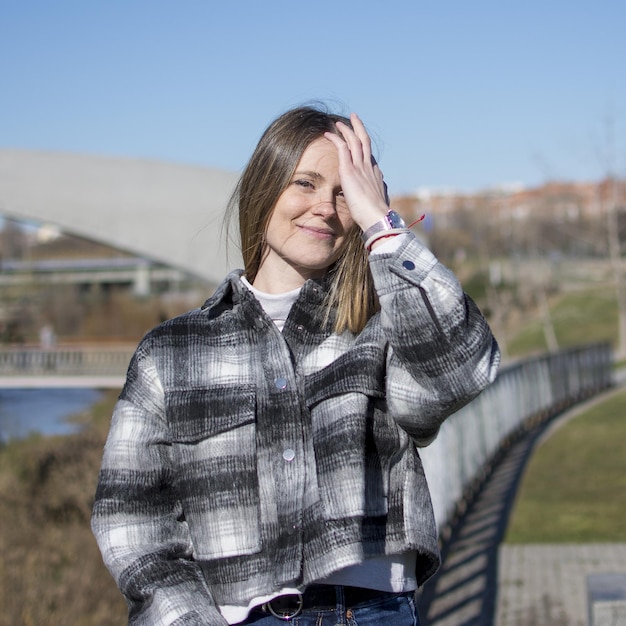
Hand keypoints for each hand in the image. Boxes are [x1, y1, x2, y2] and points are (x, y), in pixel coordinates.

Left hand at [324, 113, 389, 231]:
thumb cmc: (375, 216)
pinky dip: (336, 138)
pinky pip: (342, 147)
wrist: (376, 216)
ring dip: (347, 129)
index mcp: (375, 176)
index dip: (364, 148)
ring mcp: (360, 167)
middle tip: (355, 119)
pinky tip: (328, 134)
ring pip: (355, 141)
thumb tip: (380, 198)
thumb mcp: (378, 205)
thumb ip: (377, 198)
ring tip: (340, 122)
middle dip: (359, 129)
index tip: (360, 143)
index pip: (369, 158)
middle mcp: (369, 168)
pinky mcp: (350, 170)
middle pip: (365, 142)